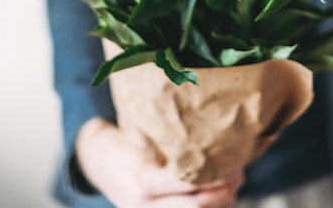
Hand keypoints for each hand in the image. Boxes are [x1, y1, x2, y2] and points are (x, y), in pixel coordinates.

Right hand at [75, 118, 243, 207]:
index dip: (214, 176)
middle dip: (223, 193)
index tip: (232, 162)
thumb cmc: (121, 139)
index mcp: (141, 179)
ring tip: (233, 183)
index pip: (186, 183)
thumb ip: (167, 141)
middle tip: (239, 173)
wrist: (93, 159)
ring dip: (219, 204)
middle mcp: (142, 205)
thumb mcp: (139, 136)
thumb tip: (209, 132)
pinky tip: (219, 196)